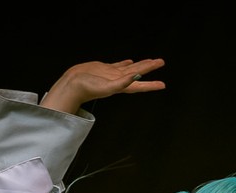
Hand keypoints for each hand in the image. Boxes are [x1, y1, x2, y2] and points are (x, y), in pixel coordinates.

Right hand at [40, 58, 165, 115]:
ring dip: (140, 64)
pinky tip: (130, 61)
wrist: (72, 84)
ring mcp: (112, 74)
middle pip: (138, 72)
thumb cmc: (88, 88)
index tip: (163, 85)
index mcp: (121, 86)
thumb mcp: (108, 87)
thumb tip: (137, 76)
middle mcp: (118, 80)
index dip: (151, 85)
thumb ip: (123, 83)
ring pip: (130, 67)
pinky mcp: (104, 68)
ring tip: (151, 60)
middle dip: (149, 67)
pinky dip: (125, 63)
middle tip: (161, 62)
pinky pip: (118, 65)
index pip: (140, 85)